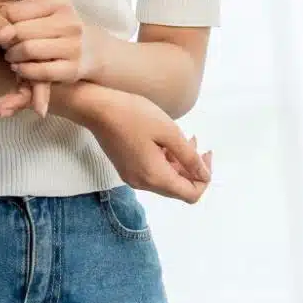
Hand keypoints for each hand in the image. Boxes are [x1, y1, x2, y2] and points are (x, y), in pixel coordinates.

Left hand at [0, 0, 93, 87]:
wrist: (91, 50)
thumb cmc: (56, 21)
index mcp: (59, 2)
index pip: (15, 10)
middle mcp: (69, 23)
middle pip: (19, 31)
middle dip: (4, 39)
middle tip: (0, 43)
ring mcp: (73, 47)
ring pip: (28, 50)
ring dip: (12, 55)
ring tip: (9, 54)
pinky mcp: (72, 69)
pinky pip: (40, 71)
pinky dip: (24, 71)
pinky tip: (19, 68)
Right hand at [59, 85, 211, 202]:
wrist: (97, 108)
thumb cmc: (133, 115)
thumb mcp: (168, 132)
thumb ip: (189, 156)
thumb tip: (205, 175)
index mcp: (156, 177)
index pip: (191, 194)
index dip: (204, 177)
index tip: (205, 153)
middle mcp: (144, 184)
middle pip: (178, 189)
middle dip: (192, 169)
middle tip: (195, 142)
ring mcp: (133, 178)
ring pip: (166, 180)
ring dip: (179, 163)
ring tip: (181, 138)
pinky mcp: (126, 169)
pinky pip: (153, 173)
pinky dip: (165, 162)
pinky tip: (164, 142)